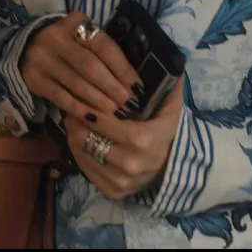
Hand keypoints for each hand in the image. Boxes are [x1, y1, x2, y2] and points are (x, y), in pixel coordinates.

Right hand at [20, 12, 138, 123]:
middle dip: (112, 88)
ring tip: (116, 114)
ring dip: (99, 101)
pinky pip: (60, 97)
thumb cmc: (69, 47)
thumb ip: (104, 55)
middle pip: (90, 66)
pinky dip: (79, 108)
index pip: (104, 46)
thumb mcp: (84, 40)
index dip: (123, 68)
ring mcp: (42, 58)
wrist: (27, 49)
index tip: (138, 88)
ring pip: (76, 83)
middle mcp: (56, 37)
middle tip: (128, 105)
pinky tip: (94, 118)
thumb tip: (133, 84)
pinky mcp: (34, 79)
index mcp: (75, 22)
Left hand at [67, 78, 183, 200]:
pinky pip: (85, 171)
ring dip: (74, 137)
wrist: (177, 168)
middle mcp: (129, 164)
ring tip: (74, 123)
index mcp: (143, 140)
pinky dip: (80, 154)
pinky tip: (81, 141)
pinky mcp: (114, 192)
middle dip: (76, 122)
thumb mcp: (172, 108)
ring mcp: (121, 181)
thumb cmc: (170, 132)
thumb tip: (165, 59)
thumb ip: (167, 85)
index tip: (81, 100)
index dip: (88, 110)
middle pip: (87, 139)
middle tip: (73, 109)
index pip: (103, 123)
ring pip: (82, 155)